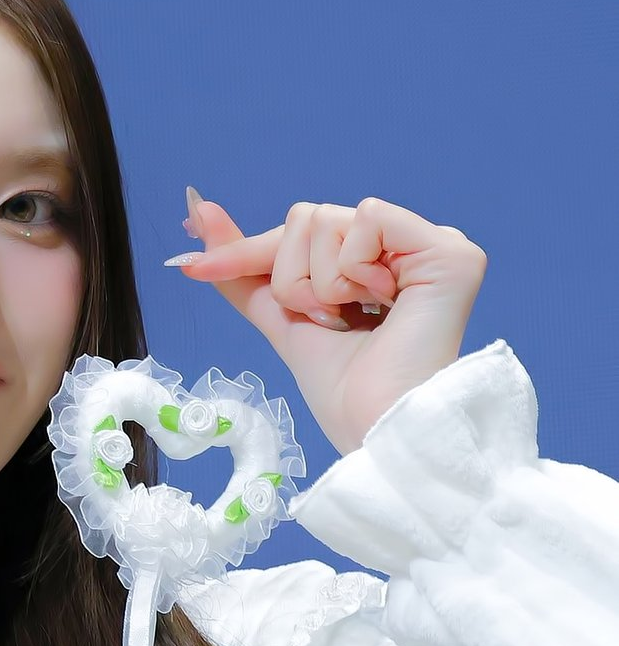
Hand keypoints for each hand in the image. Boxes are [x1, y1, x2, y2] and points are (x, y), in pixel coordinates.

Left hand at [166, 193, 487, 455]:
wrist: (376, 432)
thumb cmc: (345, 395)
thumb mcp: (283, 320)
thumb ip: (247, 270)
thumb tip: (199, 213)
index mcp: (376, 264)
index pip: (299, 233)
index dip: (248, 253)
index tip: (193, 264)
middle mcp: (407, 250)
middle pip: (308, 218)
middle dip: (295, 279)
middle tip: (330, 323)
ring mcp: (433, 248)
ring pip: (328, 218)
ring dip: (320, 283)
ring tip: (355, 321)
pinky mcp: (451, 252)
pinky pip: (368, 217)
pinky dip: (352, 269)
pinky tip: (382, 305)